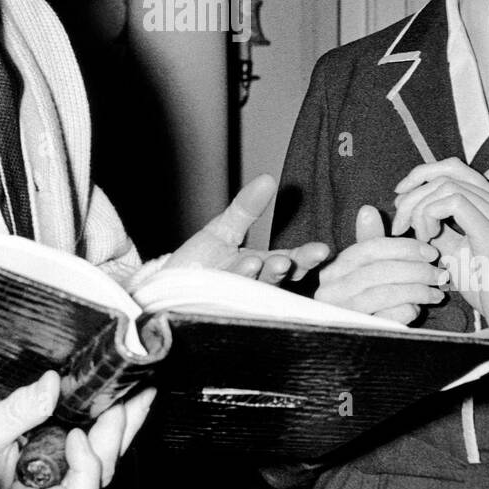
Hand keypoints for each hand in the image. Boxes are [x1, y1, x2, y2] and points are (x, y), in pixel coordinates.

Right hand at [0, 371, 155, 488]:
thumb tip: (49, 386)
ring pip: (103, 461)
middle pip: (101, 472)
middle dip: (119, 433)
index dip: (87, 464)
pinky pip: (95, 449)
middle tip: (134, 398)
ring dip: (121, 427)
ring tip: (137, 396)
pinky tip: (118, 405)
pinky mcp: (64, 462)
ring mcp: (62, 480)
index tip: (76, 435)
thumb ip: (18, 410)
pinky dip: (108, 427)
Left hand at [169, 174, 330, 284]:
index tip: (322, 250)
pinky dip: (238, 284)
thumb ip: (246, 207)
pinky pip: (231, 299)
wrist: (166, 288)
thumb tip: (267, 179)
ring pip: (256, 290)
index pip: (291, 262)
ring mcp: (238, 300)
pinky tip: (242, 271)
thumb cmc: (198, 263)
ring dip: (262, 277)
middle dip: (289, 270)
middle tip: (291, 260)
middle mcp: (254, 287)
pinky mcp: (219, 309)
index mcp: (261, 268)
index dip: (306, 258)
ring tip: (263, 262)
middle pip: (279, 279)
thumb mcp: (223, 229)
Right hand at [314, 205, 446, 324]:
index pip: (368, 250)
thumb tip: (367, 209)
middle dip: (415, 269)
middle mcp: (329, 292)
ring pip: (384, 293)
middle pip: (377, 271)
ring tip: (436, 291)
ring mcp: (342, 314)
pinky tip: (418, 309)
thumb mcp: (365, 269)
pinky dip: (407, 310)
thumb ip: (368, 242)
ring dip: (417, 290)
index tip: (429, 251)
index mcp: (332, 271)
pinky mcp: (358, 333)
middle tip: (439, 272)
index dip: (402, 247)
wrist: (353, 349)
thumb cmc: (363, 299)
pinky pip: (387, 318)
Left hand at [392, 158, 488, 390]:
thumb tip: (414, 214)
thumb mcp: (456, 252)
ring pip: (446, 186)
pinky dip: (430, 215)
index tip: (400, 196)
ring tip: (416, 236)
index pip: (454, 168)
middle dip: (413, 193)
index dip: (423, 175)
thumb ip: (440, 230)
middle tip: (399, 224)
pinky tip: (426, 238)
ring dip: (419, 208)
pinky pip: (452, 202)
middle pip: (446, 172)